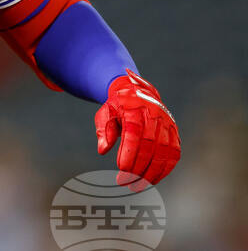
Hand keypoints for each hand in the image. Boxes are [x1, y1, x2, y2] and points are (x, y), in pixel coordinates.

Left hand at [95, 69, 180, 191]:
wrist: (138, 91)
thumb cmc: (118, 106)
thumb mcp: (106, 112)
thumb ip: (103, 130)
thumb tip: (103, 150)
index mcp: (135, 109)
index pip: (134, 134)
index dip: (129, 153)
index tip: (121, 169)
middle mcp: (154, 116)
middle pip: (150, 146)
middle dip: (139, 167)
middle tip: (127, 182)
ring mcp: (167, 125)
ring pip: (164, 153)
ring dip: (152, 172)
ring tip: (139, 185)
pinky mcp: (174, 133)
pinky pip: (174, 154)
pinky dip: (165, 169)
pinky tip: (153, 179)